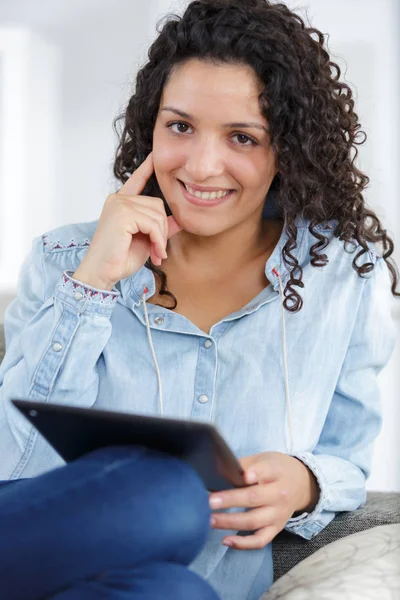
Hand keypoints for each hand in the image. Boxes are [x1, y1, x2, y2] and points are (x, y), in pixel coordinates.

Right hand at [73, 152, 181, 290]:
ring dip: (161, 238)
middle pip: (158, 204)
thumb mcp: (146, 240)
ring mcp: (119, 205)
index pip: (137, 180)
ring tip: (156, 253)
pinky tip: (154, 253)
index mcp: (121, 203)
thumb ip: (160, 228)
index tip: (156, 155)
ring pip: (157, 214)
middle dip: (162, 229)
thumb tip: (179, 220)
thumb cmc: (119, 259)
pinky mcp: (122, 214)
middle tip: (158, 250)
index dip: (147, 167)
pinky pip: (152, 223)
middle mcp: (118, 199)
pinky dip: (158, 240)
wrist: (103, 274)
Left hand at [209, 452, 319, 549]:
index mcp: (276, 472)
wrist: (303, 483)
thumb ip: (245, 464)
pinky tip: (226, 540)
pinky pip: (260, 540)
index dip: (255, 473)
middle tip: (209, 501)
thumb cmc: (276, 468)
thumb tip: (219, 471)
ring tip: (210, 520)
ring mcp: (278, 514)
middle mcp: (279, 495)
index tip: (244, 475)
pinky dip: (243, 544)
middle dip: (230, 500)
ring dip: (230, 522)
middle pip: (254, 498)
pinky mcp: (276, 528)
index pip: (266, 471)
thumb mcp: (265, 459)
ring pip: (253, 521)